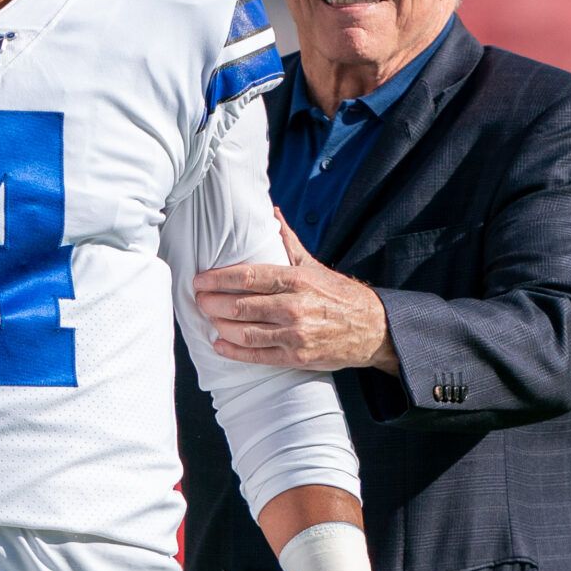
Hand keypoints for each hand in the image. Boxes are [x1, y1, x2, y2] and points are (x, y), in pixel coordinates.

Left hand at [194, 210, 398, 372]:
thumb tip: (271, 213)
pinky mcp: (296, 357)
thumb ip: (288, 242)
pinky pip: (258, 355)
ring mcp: (295, 335)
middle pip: (241, 305)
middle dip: (213, 303)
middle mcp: (294, 307)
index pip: (248, 277)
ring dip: (220, 326)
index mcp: (296, 280)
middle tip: (198, 299)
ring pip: (245, 332)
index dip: (218, 279)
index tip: (200, 279)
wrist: (372, 328)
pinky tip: (220, 344)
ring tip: (208, 318)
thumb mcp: (312, 265)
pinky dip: (234, 351)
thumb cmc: (338, 294)